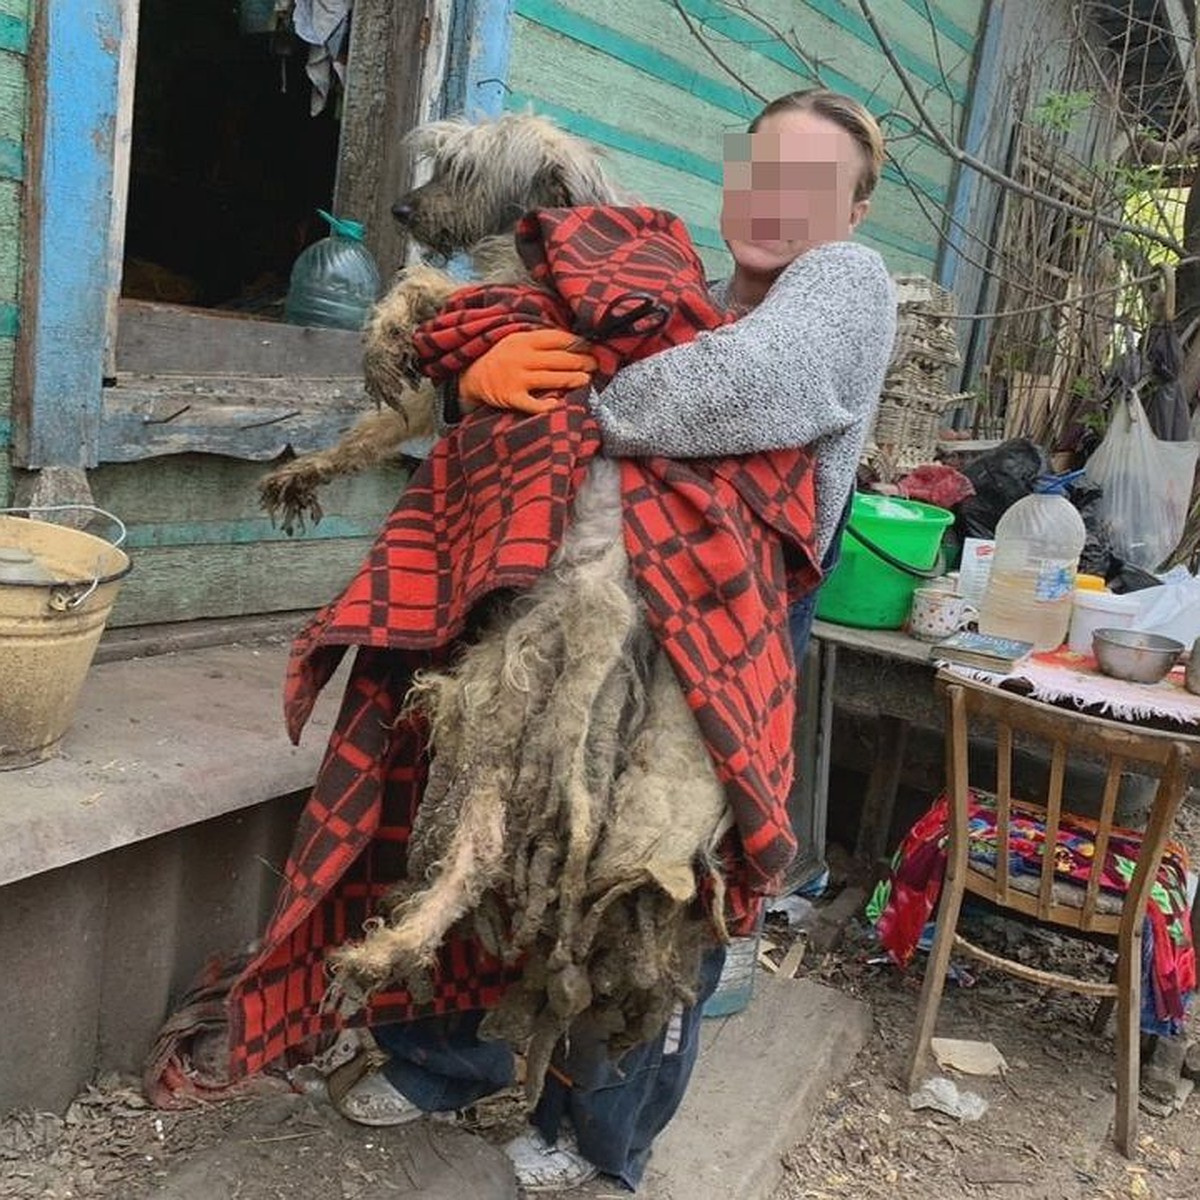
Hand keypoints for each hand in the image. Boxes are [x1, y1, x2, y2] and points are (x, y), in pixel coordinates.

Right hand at [458, 329, 596, 413]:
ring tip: (587, 380)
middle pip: (559, 359)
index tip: (591, 347)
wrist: (471, 377)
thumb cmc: (501, 358)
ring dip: (573, 379)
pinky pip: (532, 403)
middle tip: (596, 365)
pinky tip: (559, 404)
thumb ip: (539, 340)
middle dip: (581, 361)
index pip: (557, 338)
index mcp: (524, 340)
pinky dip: (546, 405)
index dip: (577, 343)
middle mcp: (521, 357)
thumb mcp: (515, 340)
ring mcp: (516, 378)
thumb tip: (573, 340)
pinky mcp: (511, 397)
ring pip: (552, 379)